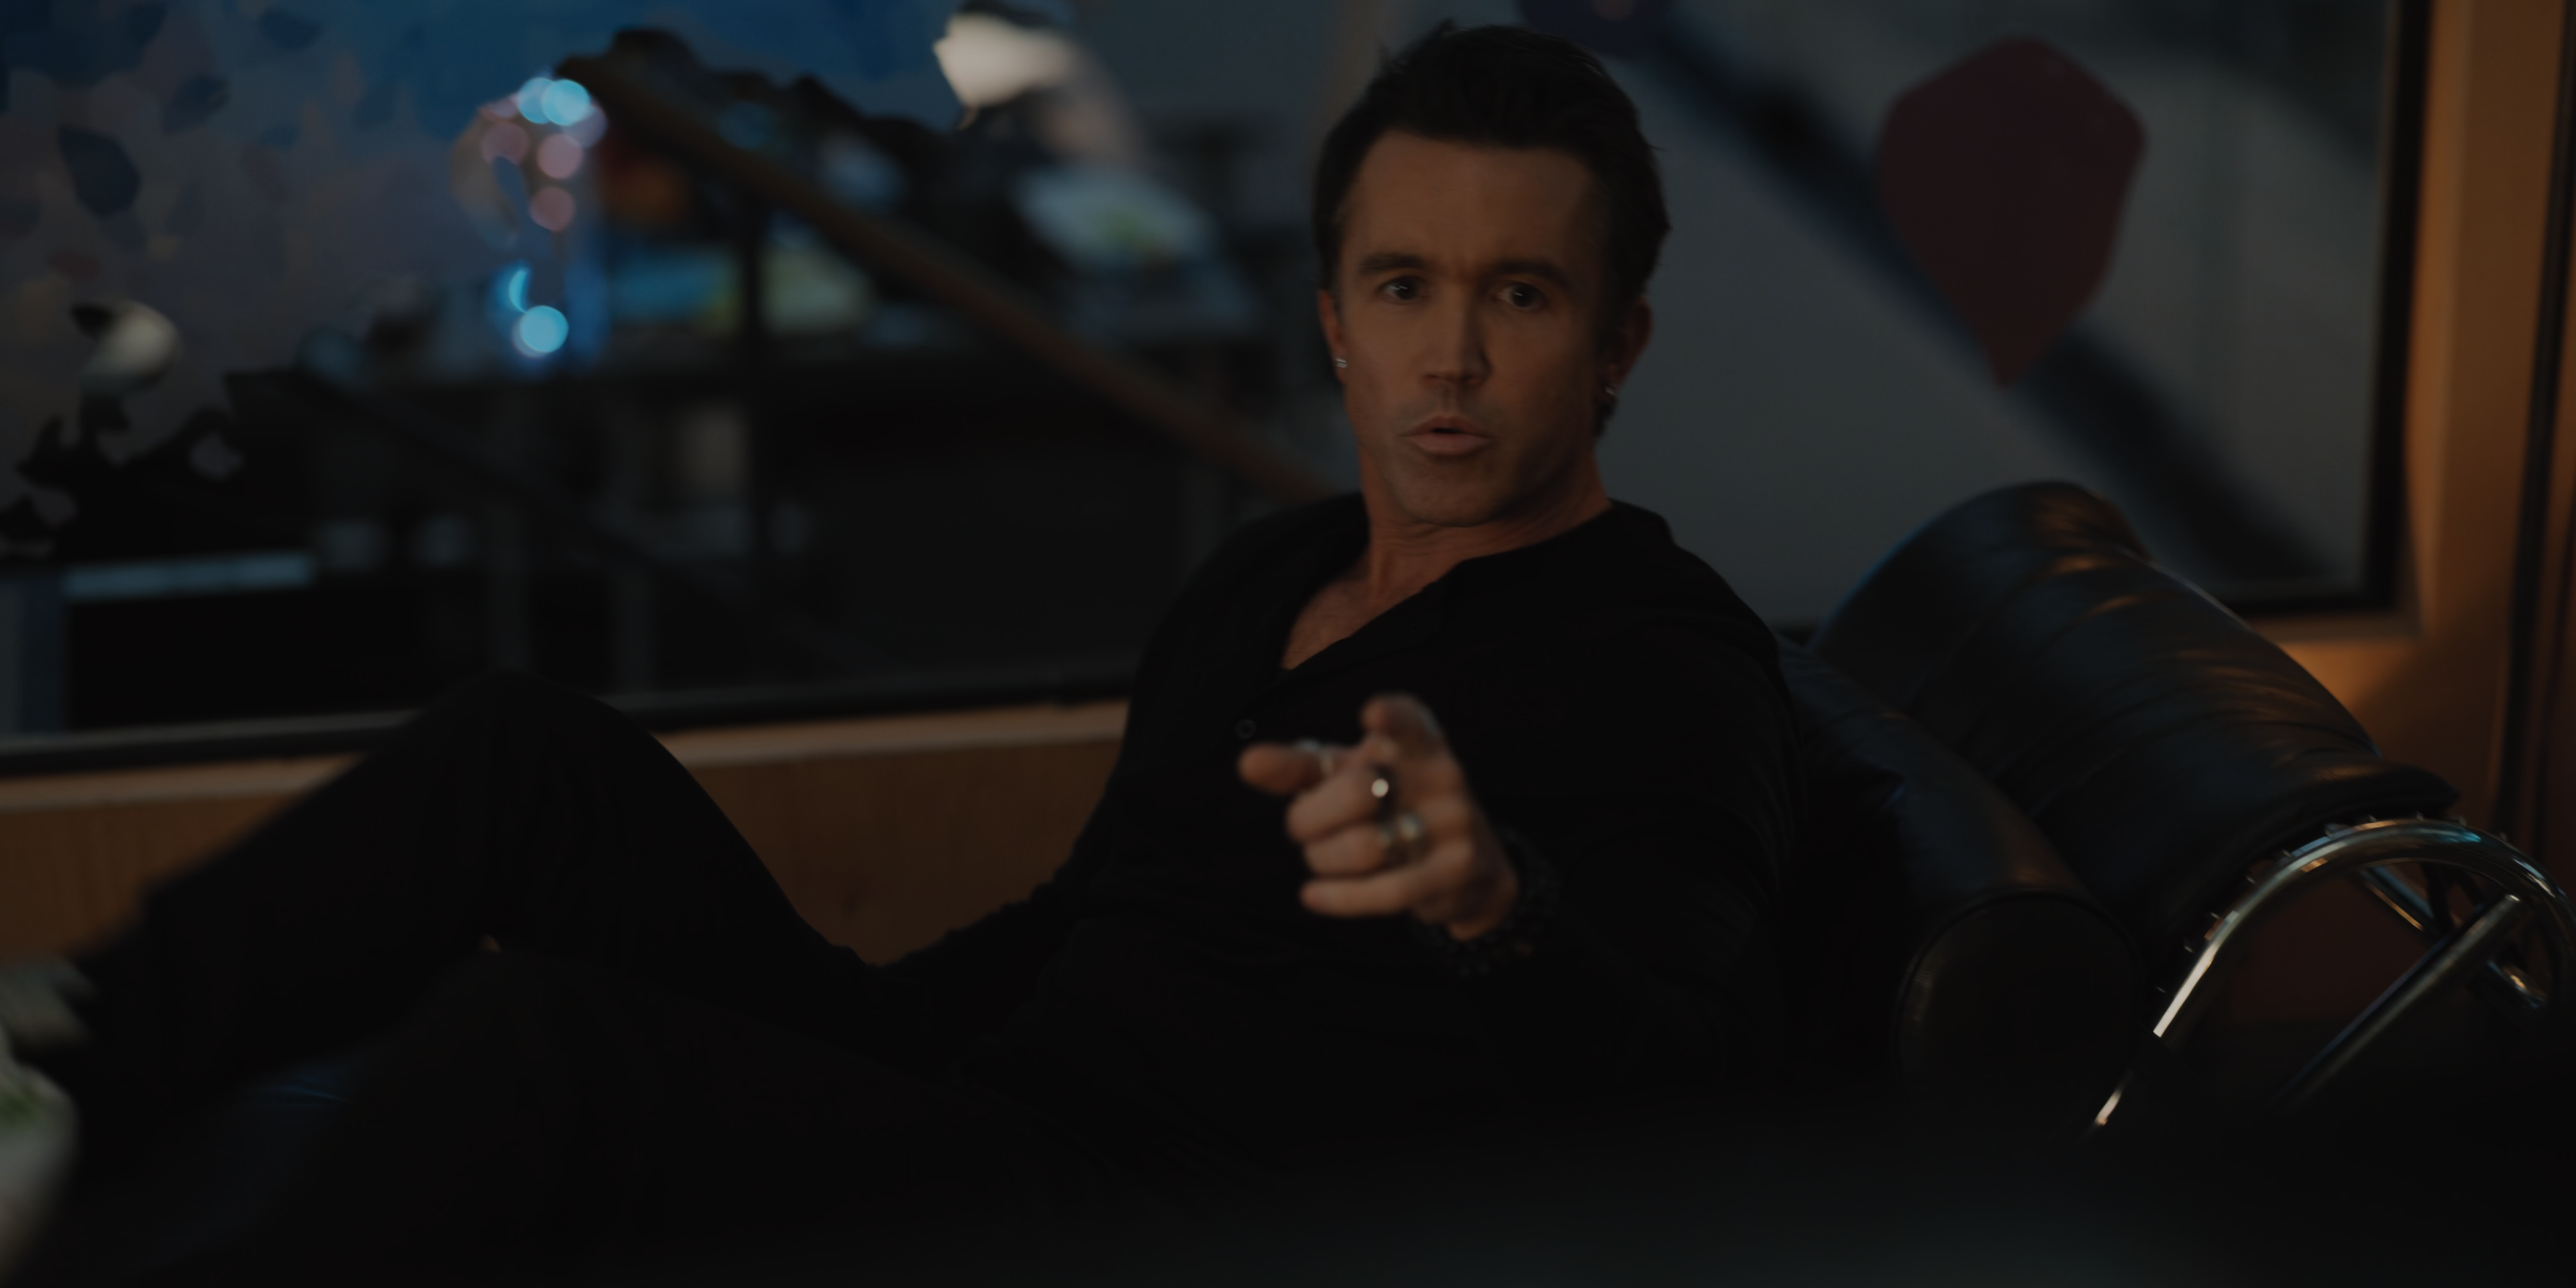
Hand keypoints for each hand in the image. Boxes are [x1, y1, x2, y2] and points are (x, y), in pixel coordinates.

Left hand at [1238, 693, 1519, 940]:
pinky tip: (1311, 896)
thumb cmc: (1390, 806)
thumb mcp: (1348, 777)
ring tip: (1325, 859)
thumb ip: (1298, 767)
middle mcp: (1442, 774)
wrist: (1465, 869)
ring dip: (1323, 860)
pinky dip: (1338, 897)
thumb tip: (1246, 762)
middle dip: (1308, 818)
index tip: (1370, 714)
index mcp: (1417, 742)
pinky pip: (1384, 892)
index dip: (1391, 718)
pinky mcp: (1457, 871)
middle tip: (1304, 829)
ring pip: (1362, 848)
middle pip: (1356, 792)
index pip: (1409, 720)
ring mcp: (1456, 822)